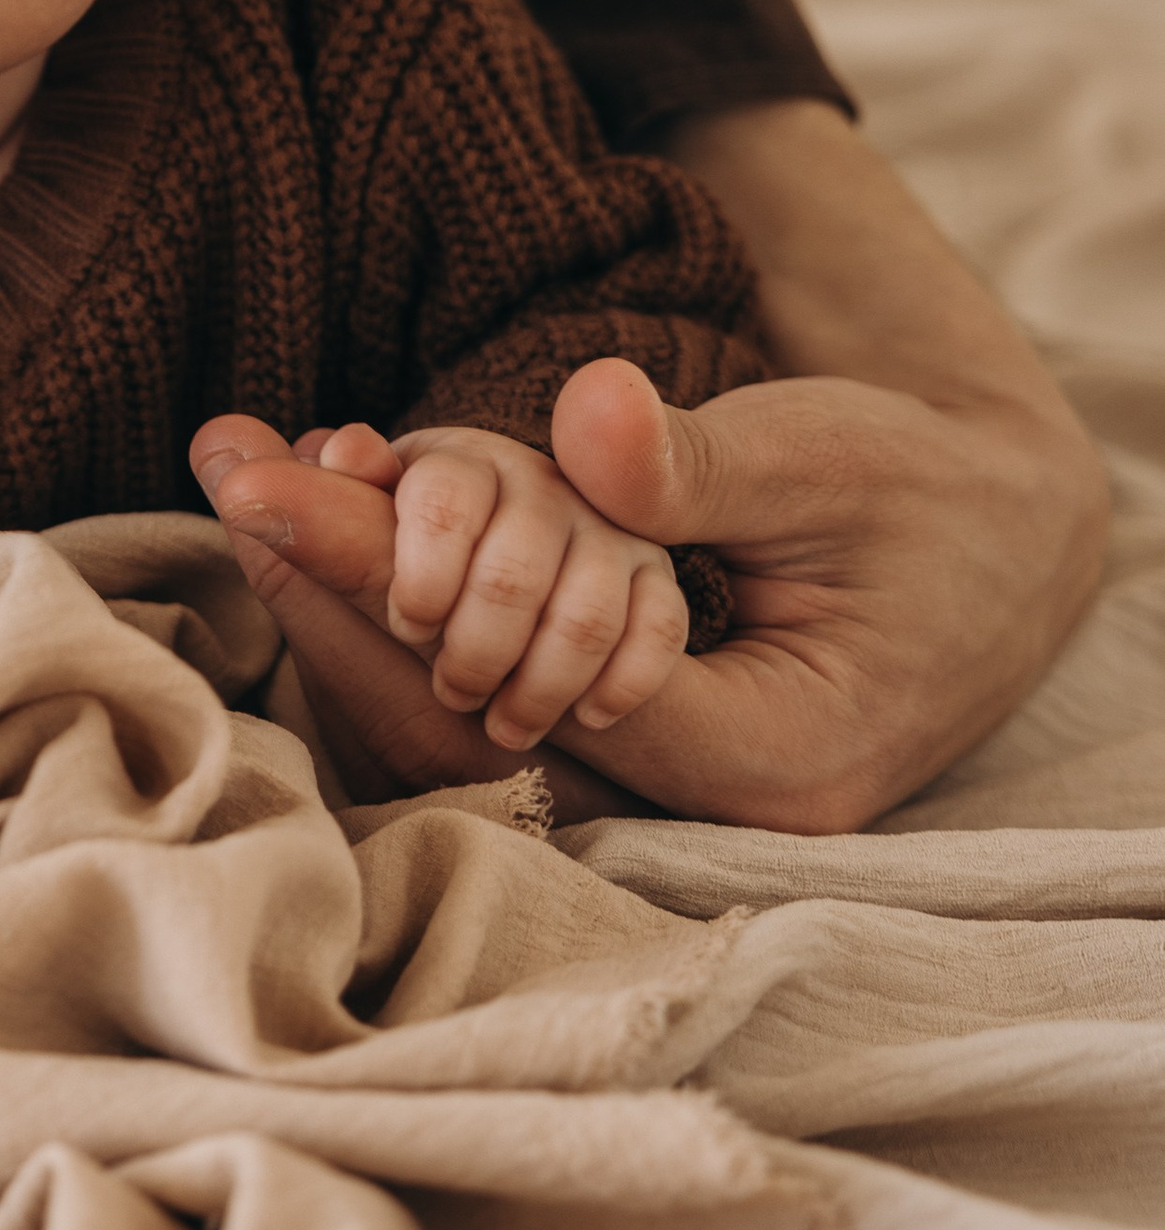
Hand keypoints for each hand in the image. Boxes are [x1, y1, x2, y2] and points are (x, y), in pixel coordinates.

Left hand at [192, 104, 1112, 831]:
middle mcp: (705, 808)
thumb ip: (707, 459)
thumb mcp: (830, 456)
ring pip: (470, 724)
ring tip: (250, 491)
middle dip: (339, 600)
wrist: (1000, 543)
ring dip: (358, 610)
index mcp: (768, 759)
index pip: (532, 684)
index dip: (396, 584)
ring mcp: (669, 792)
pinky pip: (498, 700)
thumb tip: (587, 420)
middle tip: (229, 476)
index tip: (280, 487)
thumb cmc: (926, 497)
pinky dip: (412, 619)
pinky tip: (333, 536)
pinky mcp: (637, 748)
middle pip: (472, 728)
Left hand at [320, 412, 688, 748]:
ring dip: (537, 683)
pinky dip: (614, 686)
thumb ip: (298, 512)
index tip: (409, 625)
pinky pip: (655, 631)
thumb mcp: (345, 560)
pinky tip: (583, 717)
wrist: (491, 659)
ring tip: (503, 722)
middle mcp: (531, 486)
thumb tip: (217, 442)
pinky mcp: (653, 584)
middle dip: (474, 647)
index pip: (439, 497)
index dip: (419, 570)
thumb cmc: (400, 598)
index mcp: (446, 467)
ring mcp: (599, 534)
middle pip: (511, 567)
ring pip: (582, 612)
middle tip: (449, 691)